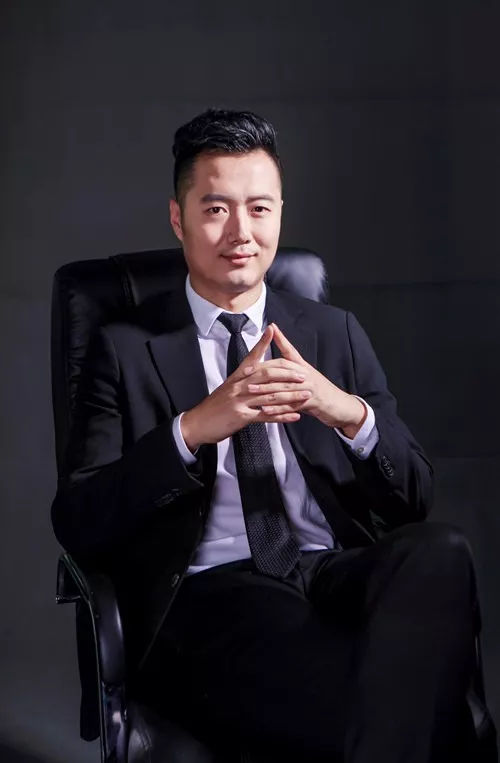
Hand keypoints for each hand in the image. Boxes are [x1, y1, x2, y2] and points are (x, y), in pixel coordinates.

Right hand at [181, 324, 312, 451]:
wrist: (197, 423)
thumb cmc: (214, 406)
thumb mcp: (227, 388)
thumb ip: (241, 380)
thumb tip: (253, 370)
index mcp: (236, 377)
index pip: (252, 357)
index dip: (262, 343)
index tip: (272, 330)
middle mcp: (239, 386)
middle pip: (267, 375)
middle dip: (288, 374)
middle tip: (304, 374)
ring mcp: (240, 401)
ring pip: (271, 395)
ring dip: (291, 396)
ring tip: (306, 395)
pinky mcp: (242, 417)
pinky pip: (267, 416)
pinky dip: (283, 416)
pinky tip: (295, 416)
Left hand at [247, 323, 366, 436]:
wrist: (341, 405)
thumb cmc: (321, 390)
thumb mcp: (307, 374)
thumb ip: (292, 363)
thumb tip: (278, 348)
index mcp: (303, 367)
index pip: (286, 355)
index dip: (274, 348)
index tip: (260, 344)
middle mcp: (306, 375)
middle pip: (281, 371)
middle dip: (262, 372)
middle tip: (245, 374)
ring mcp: (309, 388)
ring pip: (284, 388)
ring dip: (265, 390)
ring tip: (251, 391)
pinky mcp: (312, 403)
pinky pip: (291, 406)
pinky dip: (277, 409)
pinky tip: (265, 411)